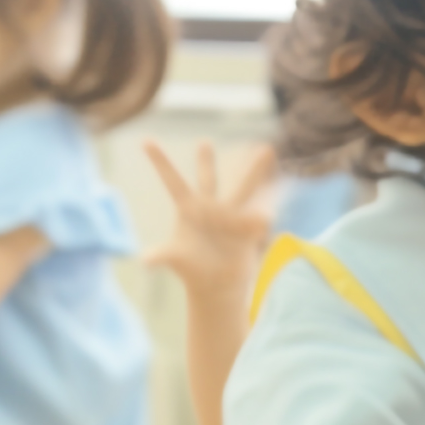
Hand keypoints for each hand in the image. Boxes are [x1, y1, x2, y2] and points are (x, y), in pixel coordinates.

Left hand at [142, 139, 276, 290]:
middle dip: (206, 161)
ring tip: (266, 148)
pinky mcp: (249, 226)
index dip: (161, 162)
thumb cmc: (192, 270)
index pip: (173, 182)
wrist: (217, 284)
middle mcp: (210, 207)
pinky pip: (261, 214)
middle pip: (209, 179)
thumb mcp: (175, 259)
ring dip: (254, 170)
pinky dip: (268, 208)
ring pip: (243, 188)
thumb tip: (144, 261)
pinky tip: (279, 193)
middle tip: (202, 142)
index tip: (146, 140)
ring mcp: (231, 215)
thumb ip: (161, 256)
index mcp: (188, 209)